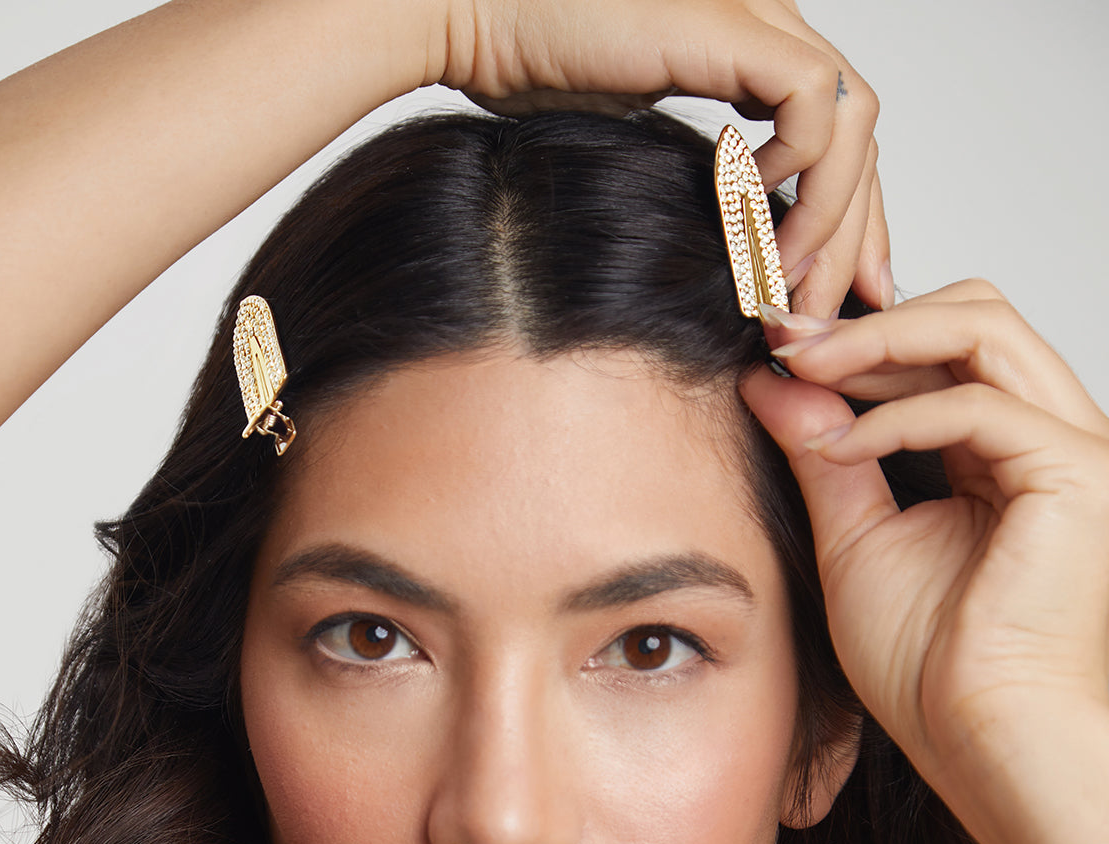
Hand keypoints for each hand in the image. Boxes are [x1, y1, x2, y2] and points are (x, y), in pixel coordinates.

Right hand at [430, 0, 886, 314]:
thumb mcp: (642, 155)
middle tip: (818, 319)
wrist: (479, 18)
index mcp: (754, 57)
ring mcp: (761, 22)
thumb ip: (698, 190)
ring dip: (829, 223)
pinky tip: (747, 215)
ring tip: (783, 287)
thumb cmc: (536, 78)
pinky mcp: (736, 27)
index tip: (832, 297)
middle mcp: (772, 33)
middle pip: (859, 145)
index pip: (839, 144)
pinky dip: (797, 173)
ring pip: (853, 129)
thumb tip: (730, 261)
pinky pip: (814, 107)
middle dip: (851, 244)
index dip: (852, 225)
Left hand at [744, 283, 1108, 843]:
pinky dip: (896, 416)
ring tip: (800, 365)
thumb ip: (822, 457)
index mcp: (1004, 453)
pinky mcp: (1078, 476)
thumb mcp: (855, 539)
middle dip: (870, 320)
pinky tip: (836, 446)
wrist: (981, 740)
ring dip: (880, 340)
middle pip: (974, 315)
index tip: (777, 344)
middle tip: (783, 338)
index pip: (944, 350)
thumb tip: (770, 384)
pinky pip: (980, 407)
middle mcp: (1049, 437)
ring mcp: (1073, 450)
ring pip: (985, 330)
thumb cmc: (930, 666)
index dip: (860, 338)